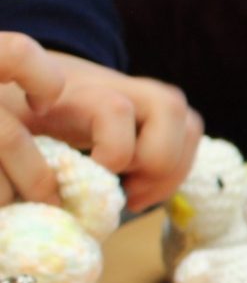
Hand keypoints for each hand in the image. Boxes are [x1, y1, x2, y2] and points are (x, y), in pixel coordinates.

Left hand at [0, 36, 203, 213]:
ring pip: (190, 126)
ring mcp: (148, 94)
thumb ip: (24, 161)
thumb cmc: (17, 115)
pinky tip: (142, 185)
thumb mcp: (8, 133)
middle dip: (154, 164)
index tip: (92, 177)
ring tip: (133, 191)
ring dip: (170, 170)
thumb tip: (50, 203)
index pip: (115, 111)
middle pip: (170, 111)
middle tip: (122, 189)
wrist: (31, 79)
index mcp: (77, 91)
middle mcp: (122, 86)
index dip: (113, 153)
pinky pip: (192, 136)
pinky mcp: (164, 109)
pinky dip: (176, 168)